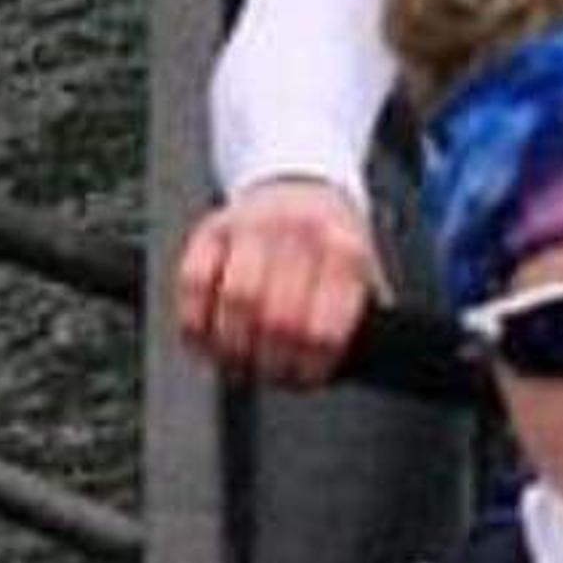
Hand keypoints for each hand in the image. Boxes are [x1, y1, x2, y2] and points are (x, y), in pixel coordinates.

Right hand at [174, 179, 378, 386]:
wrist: (299, 184)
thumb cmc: (329, 245)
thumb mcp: (365, 271)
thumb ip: (365, 317)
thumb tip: (368, 362)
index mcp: (344, 248)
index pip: (325, 329)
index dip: (310, 368)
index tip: (303, 379)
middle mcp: (299, 232)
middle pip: (279, 320)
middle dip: (271, 363)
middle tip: (271, 375)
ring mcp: (253, 226)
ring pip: (236, 301)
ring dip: (234, 347)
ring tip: (242, 361)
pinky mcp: (213, 228)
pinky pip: (195, 282)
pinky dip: (197, 321)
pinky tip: (211, 337)